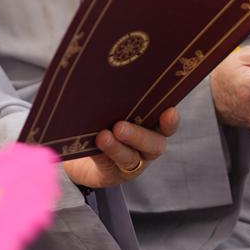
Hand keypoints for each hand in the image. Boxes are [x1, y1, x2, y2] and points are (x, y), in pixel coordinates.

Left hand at [61, 108, 179, 188]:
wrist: (79, 147)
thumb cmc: (99, 118)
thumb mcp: (108, 106)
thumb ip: (113, 97)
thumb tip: (104, 75)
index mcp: (150, 123)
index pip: (167, 123)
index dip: (170, 120)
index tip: (170, 111)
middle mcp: (146, 145)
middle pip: (154, 144)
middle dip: (139, 135)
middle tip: (120, 127)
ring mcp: (131, 162)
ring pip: (131, 158)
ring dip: (117, 147)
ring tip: (103, 137)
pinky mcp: (113, 174)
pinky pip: (110, 166)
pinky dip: (102, 155)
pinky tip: (93, 145)